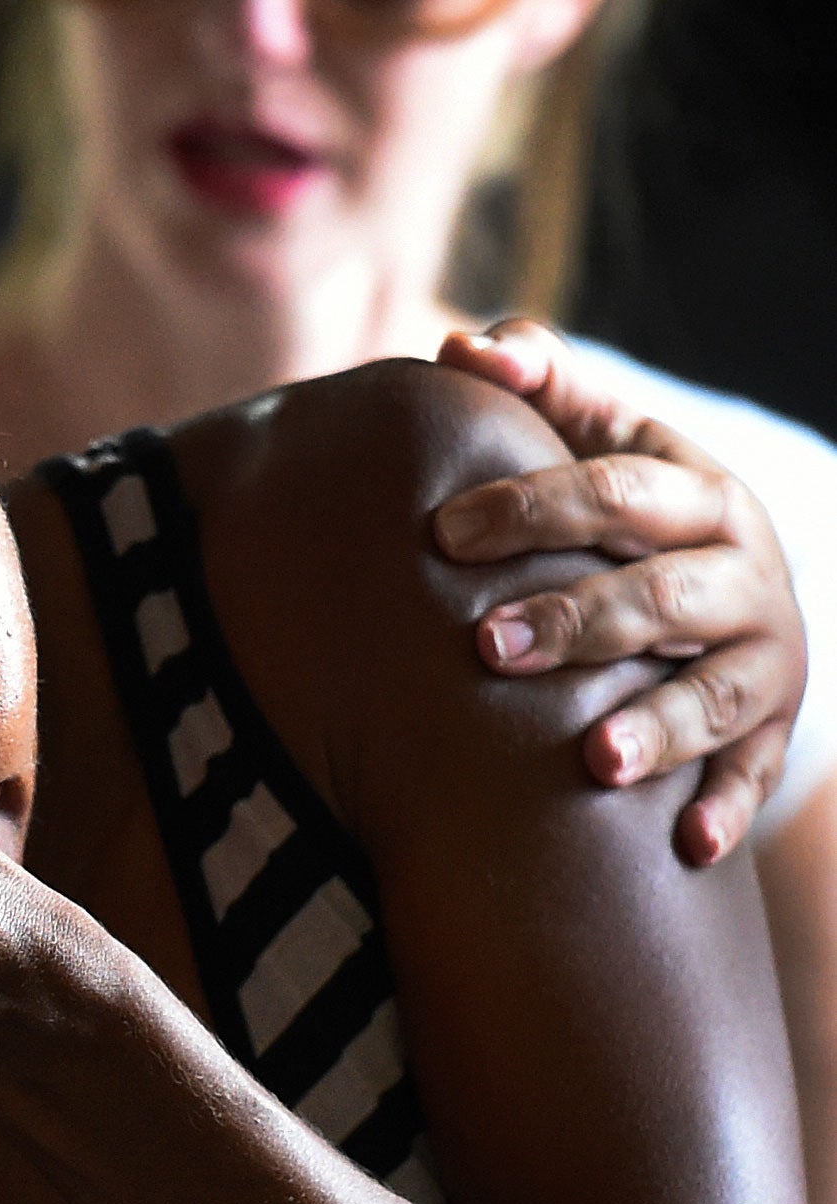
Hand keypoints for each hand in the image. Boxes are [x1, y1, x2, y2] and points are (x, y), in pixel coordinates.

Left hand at [435, 319, 806, 865]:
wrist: (729, 590)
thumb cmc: (626, 511)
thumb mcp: (597, 439)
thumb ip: (537, 384)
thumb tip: (458, 346)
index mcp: (694, 494)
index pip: (615, 491)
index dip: (532, 508)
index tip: (444, 533)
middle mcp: (740, 573)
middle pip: (659, 595)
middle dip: (577, 621)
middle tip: (488, 648)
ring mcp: (761, 657)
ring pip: (713, 692)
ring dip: (657, 726)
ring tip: (593, 761)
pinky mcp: (768, 730)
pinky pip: (752, 773)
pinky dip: (724, 808)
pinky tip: (686, 846)